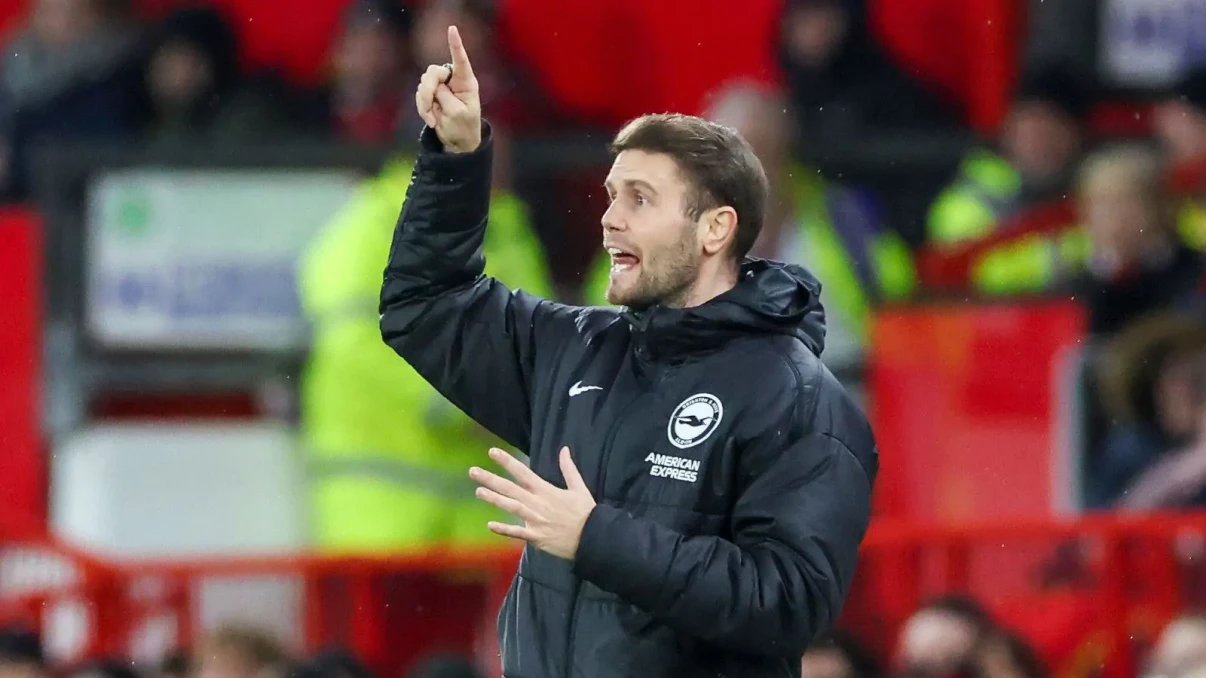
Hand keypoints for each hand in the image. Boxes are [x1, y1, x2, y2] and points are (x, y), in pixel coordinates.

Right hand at [415, 25, 481, 152]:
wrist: (458, 141)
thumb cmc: (464, 127)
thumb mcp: (457, 114)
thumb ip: (445, 97)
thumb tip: (433, 87)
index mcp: (466, 82)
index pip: (461, 60)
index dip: (455, 45)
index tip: (452, 29)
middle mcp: (453, 80)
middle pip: (433, 72)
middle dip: (428, 90)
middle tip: (430, 108)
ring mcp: (441, 86)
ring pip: (423, 84)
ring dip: (425, 102)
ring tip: (434, 118)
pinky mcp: (431, 94)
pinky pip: (420, 94)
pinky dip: (422, 107)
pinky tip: (431, 119)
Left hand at [469, 446, 595, 559]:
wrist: (592, 538)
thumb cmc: (586, 512)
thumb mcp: (579, 487)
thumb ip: (569, 468)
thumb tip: (564, 449)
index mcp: (546, 490)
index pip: (523, 472)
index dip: (507, 461)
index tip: (492, 452)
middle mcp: (537, 503)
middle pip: (510, 488)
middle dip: (491, 479)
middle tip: (473, 471)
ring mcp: (535, 521)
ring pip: (510, 507)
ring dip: (494, 499)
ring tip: (478, 491)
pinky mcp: (536, 537)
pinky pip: (517, 533)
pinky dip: (504, 529)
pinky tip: (490, 526)